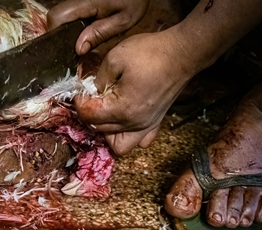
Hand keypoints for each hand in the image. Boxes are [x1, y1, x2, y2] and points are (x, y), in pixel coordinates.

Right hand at [47, 0, 149, 54]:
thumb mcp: (123, 20)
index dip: (56, 34)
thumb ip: (100, 34)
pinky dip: (74, 22)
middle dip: (63, 33)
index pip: (56, 17)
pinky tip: (88, 27)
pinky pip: (70, 11)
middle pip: (55, 16)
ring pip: (62, 14)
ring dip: (69, 27)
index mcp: (86, 2)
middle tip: (81, 43)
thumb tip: (78, 49)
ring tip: (87, 35)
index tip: (68, 47)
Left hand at [75, 28, 196, 154]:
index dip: (79, 102)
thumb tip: (91, 89)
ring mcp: (146, 126)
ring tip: (105, 112)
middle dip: (90, 114)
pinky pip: (139, 141)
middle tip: (91, 97)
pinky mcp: (155, 122)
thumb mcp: (115, 58)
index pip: (89, 116)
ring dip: (106, 131)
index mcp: (122, 109)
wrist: (182, 53)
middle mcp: (134, 123)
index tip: (81, 91)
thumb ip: (98, 78)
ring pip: (117, 143)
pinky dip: (128, 135)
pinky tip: (124, 120)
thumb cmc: (151, 53)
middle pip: (99, 129)